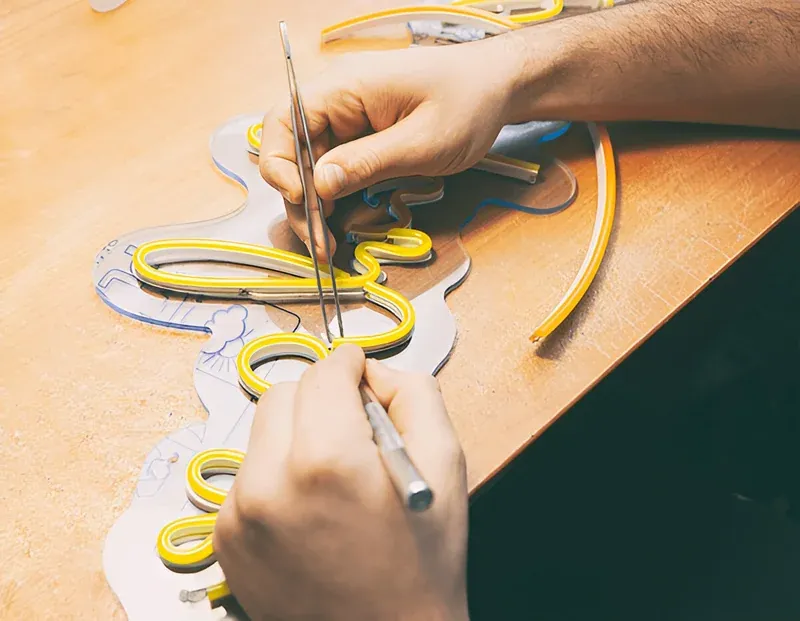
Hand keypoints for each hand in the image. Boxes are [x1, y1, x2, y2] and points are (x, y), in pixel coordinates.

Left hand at [213, 344, 469, 620]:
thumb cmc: (423, 561)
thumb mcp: (446, 464)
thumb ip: (414, 394)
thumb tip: (372, 371)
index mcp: (326, 460)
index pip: (324, 373)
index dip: (349, 364)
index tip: (359, 368)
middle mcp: (268, 483)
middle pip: (284, 395)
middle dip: (320, 398)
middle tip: (353, 428)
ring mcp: (238, 514)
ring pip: (262, 433)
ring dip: (296, 436)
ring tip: (332, 476)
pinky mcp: (225, 538)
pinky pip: (248, 476)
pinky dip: (276, 475)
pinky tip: (310, 506)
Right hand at [259, 35, 524, 258]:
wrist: (497, 87)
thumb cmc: (468, 102)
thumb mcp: (422, 142)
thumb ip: (367, 163)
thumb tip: (319, 185)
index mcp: (345, 87)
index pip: (285, 121)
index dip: (280, 163)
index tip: (302, 199)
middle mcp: (338, 101)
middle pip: (293, 151)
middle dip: (300, 199)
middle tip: (318, 242)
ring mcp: (349, 120)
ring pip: (312, 166)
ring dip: (315, 206)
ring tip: (327, 244)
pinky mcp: (361, 137)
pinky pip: (335, 168)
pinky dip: (334, 198)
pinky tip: (338, 225)